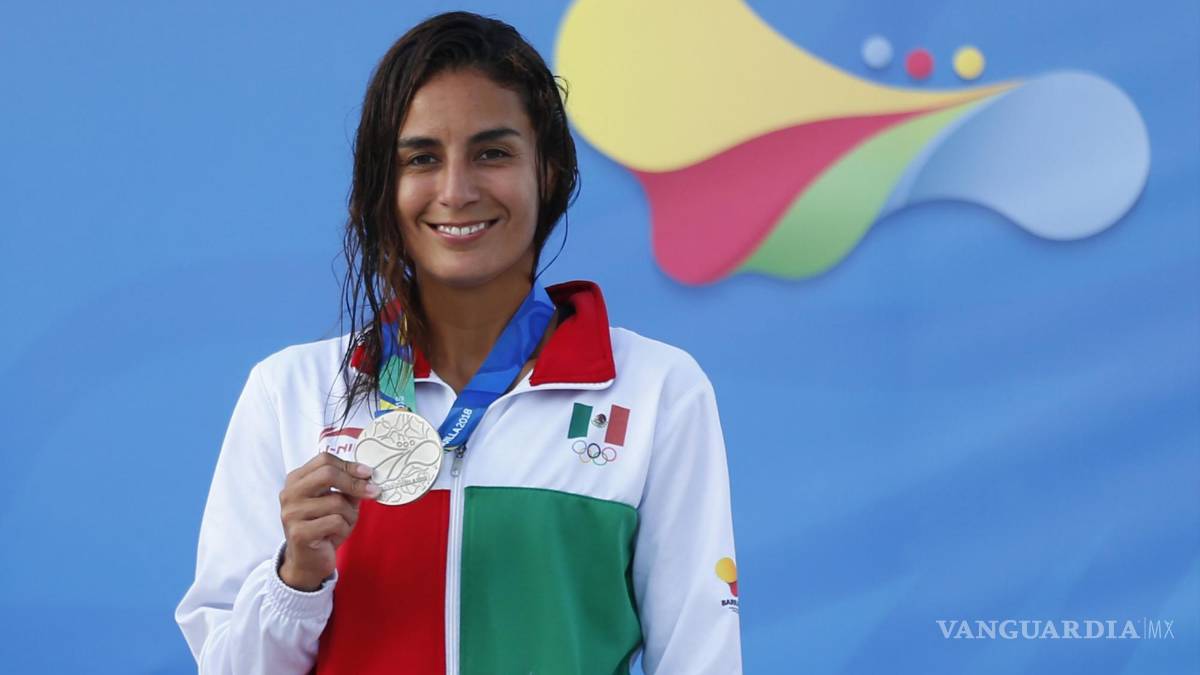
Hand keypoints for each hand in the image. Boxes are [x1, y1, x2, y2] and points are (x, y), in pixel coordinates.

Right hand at [278, 452, 379, 590]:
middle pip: (327, 474)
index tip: (368, 473)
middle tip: (373, 491)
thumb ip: (348, 487)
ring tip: (344, 524)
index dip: (350, 465)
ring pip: (336, 502)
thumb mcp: (337, 502)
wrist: (308, 562)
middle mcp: (289, 493)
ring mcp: (291, 513)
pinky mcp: (299, 533)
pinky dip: (344, 529)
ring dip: (350, 515)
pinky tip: (335, 536)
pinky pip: (335, 522)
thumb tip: (368, 475)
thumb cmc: (324, 528)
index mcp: (296, 480)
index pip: (324, 460)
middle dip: (355, 483)